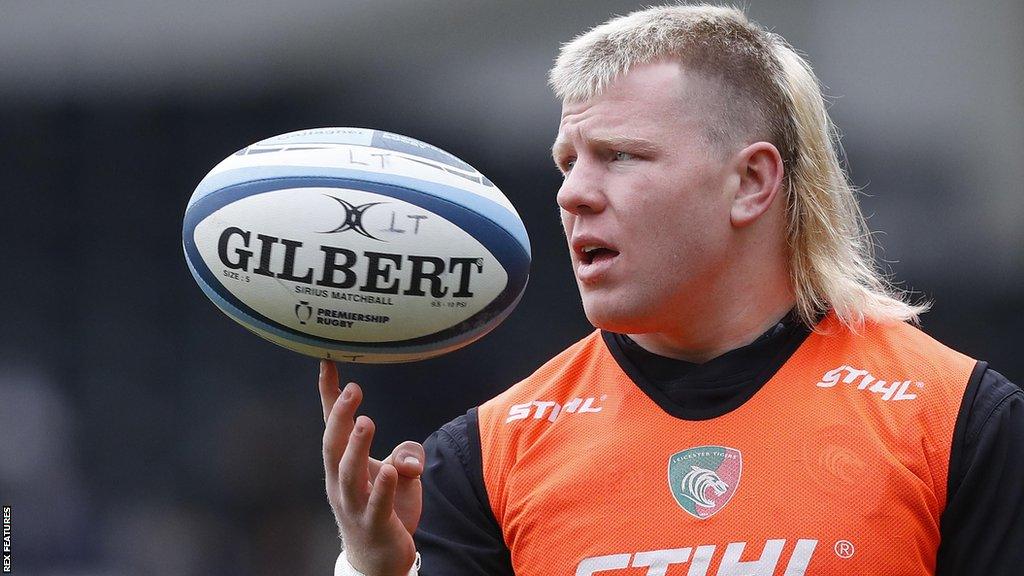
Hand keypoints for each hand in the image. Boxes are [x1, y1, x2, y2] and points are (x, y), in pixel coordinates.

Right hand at [319, 360, 424, 575]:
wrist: (378, 559)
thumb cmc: (385, 508)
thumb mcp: (397, 472)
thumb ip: (405, 454)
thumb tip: (409, 459)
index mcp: (341, 464)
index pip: (332, 424)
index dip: (328, 395)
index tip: (327, 362)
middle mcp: (340, 482)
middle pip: (334, 445)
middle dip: (340, 416)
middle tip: (352, 389)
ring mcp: (354, 505)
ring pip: (348, 474)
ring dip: (356, 447)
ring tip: (366, 421)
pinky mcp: (374, 525)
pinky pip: (376, 505)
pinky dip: (382, 488)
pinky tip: (391, 471)